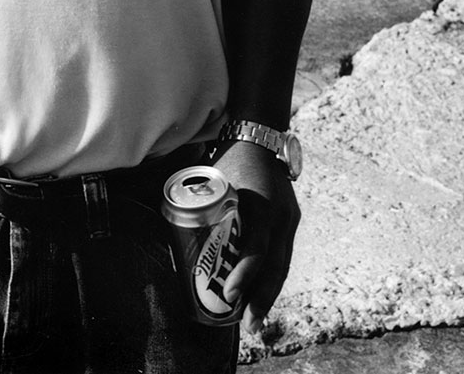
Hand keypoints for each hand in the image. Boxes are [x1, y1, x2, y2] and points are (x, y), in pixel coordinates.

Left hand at [211, 141, 300, 335]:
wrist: (260, 137)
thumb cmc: (231, 158)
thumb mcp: (216, 178)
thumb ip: (202, 202)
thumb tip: (172, 229)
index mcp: (260, 203)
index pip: (256, 247)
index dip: (244, 274)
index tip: (230, 295)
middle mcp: (280, 214)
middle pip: (275, 265)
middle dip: (261, 298)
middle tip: (247, 325)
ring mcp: (289, 219)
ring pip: (282, 265)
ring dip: (269, 294)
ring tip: (255, 321)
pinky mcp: (290, 222)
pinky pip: (283, 255)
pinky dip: (272, 278)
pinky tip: (262, 296)